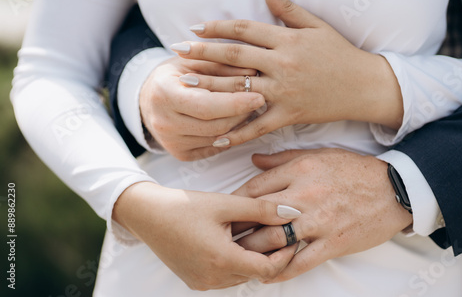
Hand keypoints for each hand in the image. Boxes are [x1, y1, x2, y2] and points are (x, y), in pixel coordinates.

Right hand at [112, 182, 297, 290]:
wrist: (146, 214)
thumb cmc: (183, 206)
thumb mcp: (225, 203)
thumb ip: (261, 208)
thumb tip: (291, 212)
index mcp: (222, 260)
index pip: (268, 270)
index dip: (285, 255)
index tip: (292, 237)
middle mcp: (213, 278)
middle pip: (255, 273)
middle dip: (270, 254)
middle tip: (277, 231)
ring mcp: (202, 282)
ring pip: (241, 275)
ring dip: (252, 257)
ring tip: (253, 232)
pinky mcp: (195, 280)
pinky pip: (225, 275)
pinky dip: (236, 261)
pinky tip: (233, 240)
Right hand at [139, 56, 264, 159]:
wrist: (149, 97)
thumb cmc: (176, 74)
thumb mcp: (195, 62)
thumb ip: (222, 66)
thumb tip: (254, 73)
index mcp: (164, 93)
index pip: (206, 105)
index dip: (236, 103)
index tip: (259, 96)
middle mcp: (163, 122)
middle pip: (216, 125)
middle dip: (242, 114)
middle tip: (259, 101)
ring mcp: (170, 142)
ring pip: (218, 138)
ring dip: (238, 125)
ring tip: (249, 109)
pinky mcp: (179, 154)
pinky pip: (213, 148)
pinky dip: (228, 136)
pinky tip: (235, 122)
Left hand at [170, 0, 402, 146]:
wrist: (364, 86)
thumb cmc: (340, 54)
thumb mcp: (316, 25)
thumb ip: (287, 7)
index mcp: (287, 40)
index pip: (244, 30)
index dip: (217, 28)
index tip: (195, 29)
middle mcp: (282, 64)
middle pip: (234, 56)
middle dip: (203, 53)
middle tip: (177, 52)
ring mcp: (284, 91)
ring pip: (239, 89)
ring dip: (209, 87)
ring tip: (184, 84)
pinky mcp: (289, 114)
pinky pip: (258, 125)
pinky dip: (237, 131)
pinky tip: (216, 136)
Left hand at [232, 148, 412, 282]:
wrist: (395, 188)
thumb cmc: (354, 169)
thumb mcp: (317, 154)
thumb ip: (282, 159)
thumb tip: (253, 160)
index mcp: (299, 170)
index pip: (255, 188)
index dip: (235, 202)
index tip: (225, 212)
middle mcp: (304, 195)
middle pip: (258, 215)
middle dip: (237, 228)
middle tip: (222, 238)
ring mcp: (319, 221)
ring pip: (274, 240)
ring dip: (253, 252)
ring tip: (238, 258)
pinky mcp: (333, 242)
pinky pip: (301, 262)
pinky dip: (281, 271)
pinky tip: (267, 276)